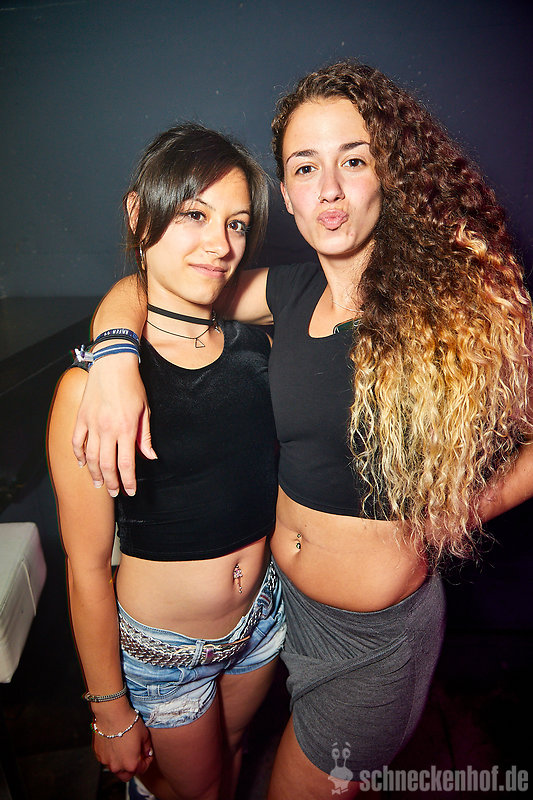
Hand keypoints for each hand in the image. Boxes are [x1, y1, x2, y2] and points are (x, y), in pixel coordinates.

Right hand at [72, 353, 155, 495]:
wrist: (113, 363)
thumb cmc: (132, 385)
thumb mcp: (145, 410)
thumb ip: (145, 435)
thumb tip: (150, 456)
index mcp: (126, 428)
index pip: (126, 463)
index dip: (128, 481)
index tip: (130, 491)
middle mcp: (107, 429)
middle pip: (107, 464)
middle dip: (111, 482)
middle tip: (114, 492)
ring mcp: (91, 423)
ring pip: (90, 457)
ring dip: (94, 473)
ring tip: (98, 483)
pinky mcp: (81, 417)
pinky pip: (76, 441)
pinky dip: (78, 455)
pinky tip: (82, 464)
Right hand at [93, 713, 153, 782]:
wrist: (112, 713)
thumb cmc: (128, 723)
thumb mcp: (144, 735)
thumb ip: (147, 748)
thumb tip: (146, 752)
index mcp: (131, 764)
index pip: (142, 769)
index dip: (147, 761)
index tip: (147, 755)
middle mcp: (117, 766)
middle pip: (126, 775)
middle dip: (132, 769)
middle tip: (136, 757)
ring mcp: (106, 761)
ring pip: (115, 767)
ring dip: (121, 762)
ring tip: (125, 748)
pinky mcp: (98, 754)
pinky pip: (107, 759)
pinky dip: (112, 755)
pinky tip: (115, 743)